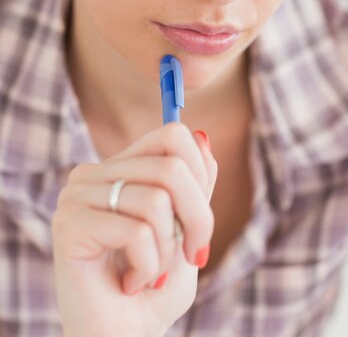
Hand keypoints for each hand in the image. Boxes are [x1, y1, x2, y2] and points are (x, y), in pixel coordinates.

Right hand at [52, 123, 217, 336]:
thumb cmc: (155, 288)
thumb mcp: (187, 229)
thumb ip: (193, 184)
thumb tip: (201, 136)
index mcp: (119, 168)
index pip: (172, 136)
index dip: (201, 175)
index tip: (200, 223)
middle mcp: (93, 174)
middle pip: (171, 167)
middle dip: (198, 218)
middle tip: (194, 255)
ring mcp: (76, 196)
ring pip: (156, 200)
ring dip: (168, 250)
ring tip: (151, 274)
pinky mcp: (69, 225)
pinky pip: (136, 231)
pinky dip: (149, 266)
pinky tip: (131, 283)